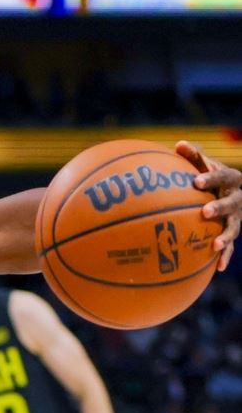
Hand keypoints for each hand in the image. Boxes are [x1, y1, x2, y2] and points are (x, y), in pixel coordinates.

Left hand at [176, 141, 241, 270]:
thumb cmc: (209, 176)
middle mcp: (238, 198)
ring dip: (225, 236)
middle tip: (204, 212)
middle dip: (219, 207)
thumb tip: (177, 144)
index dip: (211, 178)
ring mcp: (238, 216)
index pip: (223, 176)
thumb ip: (193, 156)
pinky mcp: (233, 231)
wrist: (232, 190)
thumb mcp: (204, 164)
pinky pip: (231, 246)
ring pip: (234, 227)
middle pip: (232, 203)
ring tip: (214, 246)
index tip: (195, 181)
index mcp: (231, 179)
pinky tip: (218, 268)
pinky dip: (225, 256)